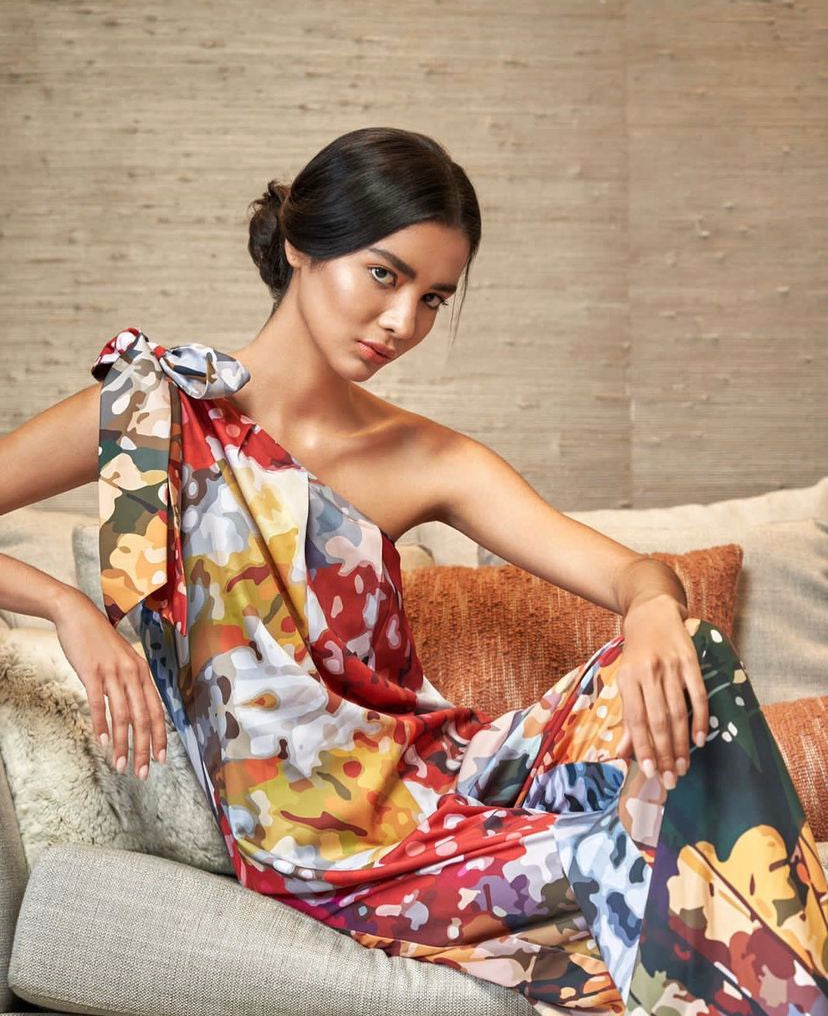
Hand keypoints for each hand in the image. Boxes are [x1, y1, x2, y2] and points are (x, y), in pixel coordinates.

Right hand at [52, 590, 167, 779]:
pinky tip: (102, 742)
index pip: (156, 711)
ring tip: (121, 765)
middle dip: (144, 748)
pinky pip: (99, 703)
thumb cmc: (101, 642)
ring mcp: (113, 673)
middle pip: (143, 718)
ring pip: (123, 715)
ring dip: (123, 744)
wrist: (79, 615)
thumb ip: (131, 683)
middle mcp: (133, 673)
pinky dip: (101, 725)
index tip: (159, 759)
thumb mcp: (123, 661)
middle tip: (142, 772)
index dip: (159, 736)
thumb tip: (136, 710)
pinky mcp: (93, 672)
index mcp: (142, 673)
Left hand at [615, 595, 707, 788]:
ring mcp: (670, 666)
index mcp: (627, 679)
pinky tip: (700, 740)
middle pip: (658, 720)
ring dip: (681, 744)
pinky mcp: (690, 660)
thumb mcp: (625, 679)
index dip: (644, 748)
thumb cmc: (636, 653)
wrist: (651, 612)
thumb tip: (622, 752)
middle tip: (671, 780)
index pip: (636, 720)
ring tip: (684, 768)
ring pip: (677, 712)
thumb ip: (628, 715)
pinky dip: (699, 719)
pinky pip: (698, 695)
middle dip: (665, 753)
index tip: (651, 772)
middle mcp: (648, 673)